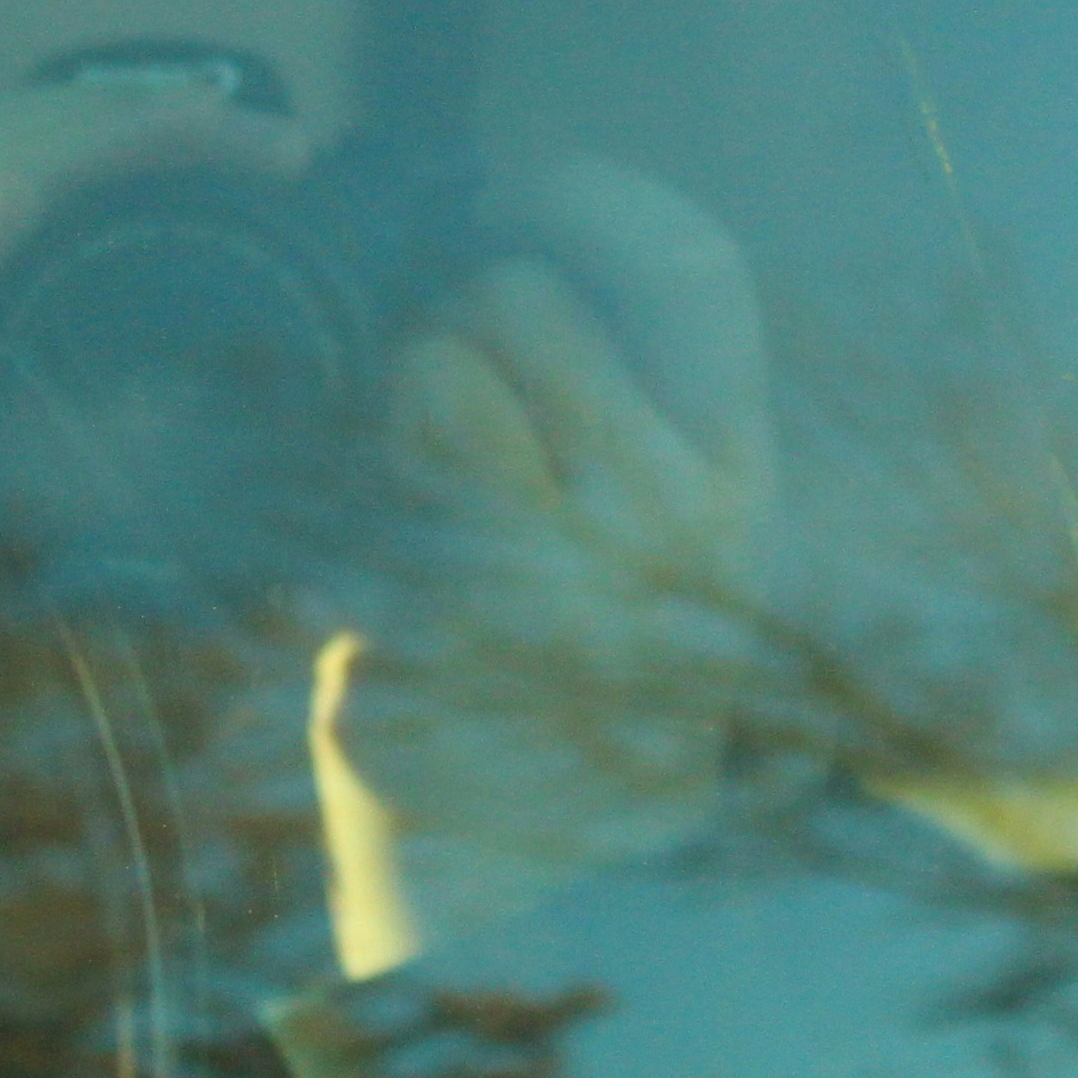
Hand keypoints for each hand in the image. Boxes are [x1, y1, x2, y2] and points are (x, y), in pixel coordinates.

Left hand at [308, 151, 777, 971]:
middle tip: (459, 374)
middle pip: (524, 301)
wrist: (549, 890)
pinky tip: (376, 573)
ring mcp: (536, 572)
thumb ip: (636, 422)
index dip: (606, 203)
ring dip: (407, 396)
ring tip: (422, 471)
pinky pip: (352, 492)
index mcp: (731, 485)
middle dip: (470, 313)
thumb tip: (527, 252)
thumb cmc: (597, 691)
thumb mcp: (672, 552)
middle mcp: (653, 521)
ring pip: (432, 371)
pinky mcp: (422, 630)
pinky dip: (346, 515)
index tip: (537, 187)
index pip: (691, 271)